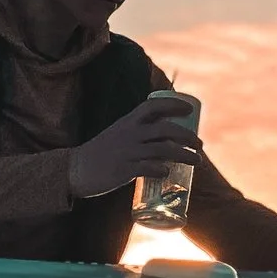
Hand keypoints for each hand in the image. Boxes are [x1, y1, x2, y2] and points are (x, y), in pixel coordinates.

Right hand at [69, 95, 201, 198]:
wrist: (75, 169)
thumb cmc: (101, 153)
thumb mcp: (118, 134)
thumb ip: (138, 132)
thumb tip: (164, 136)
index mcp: (128, 122)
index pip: (153, 105)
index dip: (173, 105)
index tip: (190, 110)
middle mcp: (129, 133)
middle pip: (165, 129)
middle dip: (187, 135)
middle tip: (201, 144)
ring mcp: (126, 152)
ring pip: (162, 149)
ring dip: (184, 155)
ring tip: (197, 161)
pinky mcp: (123, 170)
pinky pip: (147, 168)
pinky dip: (161, 169)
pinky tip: (169, 172)